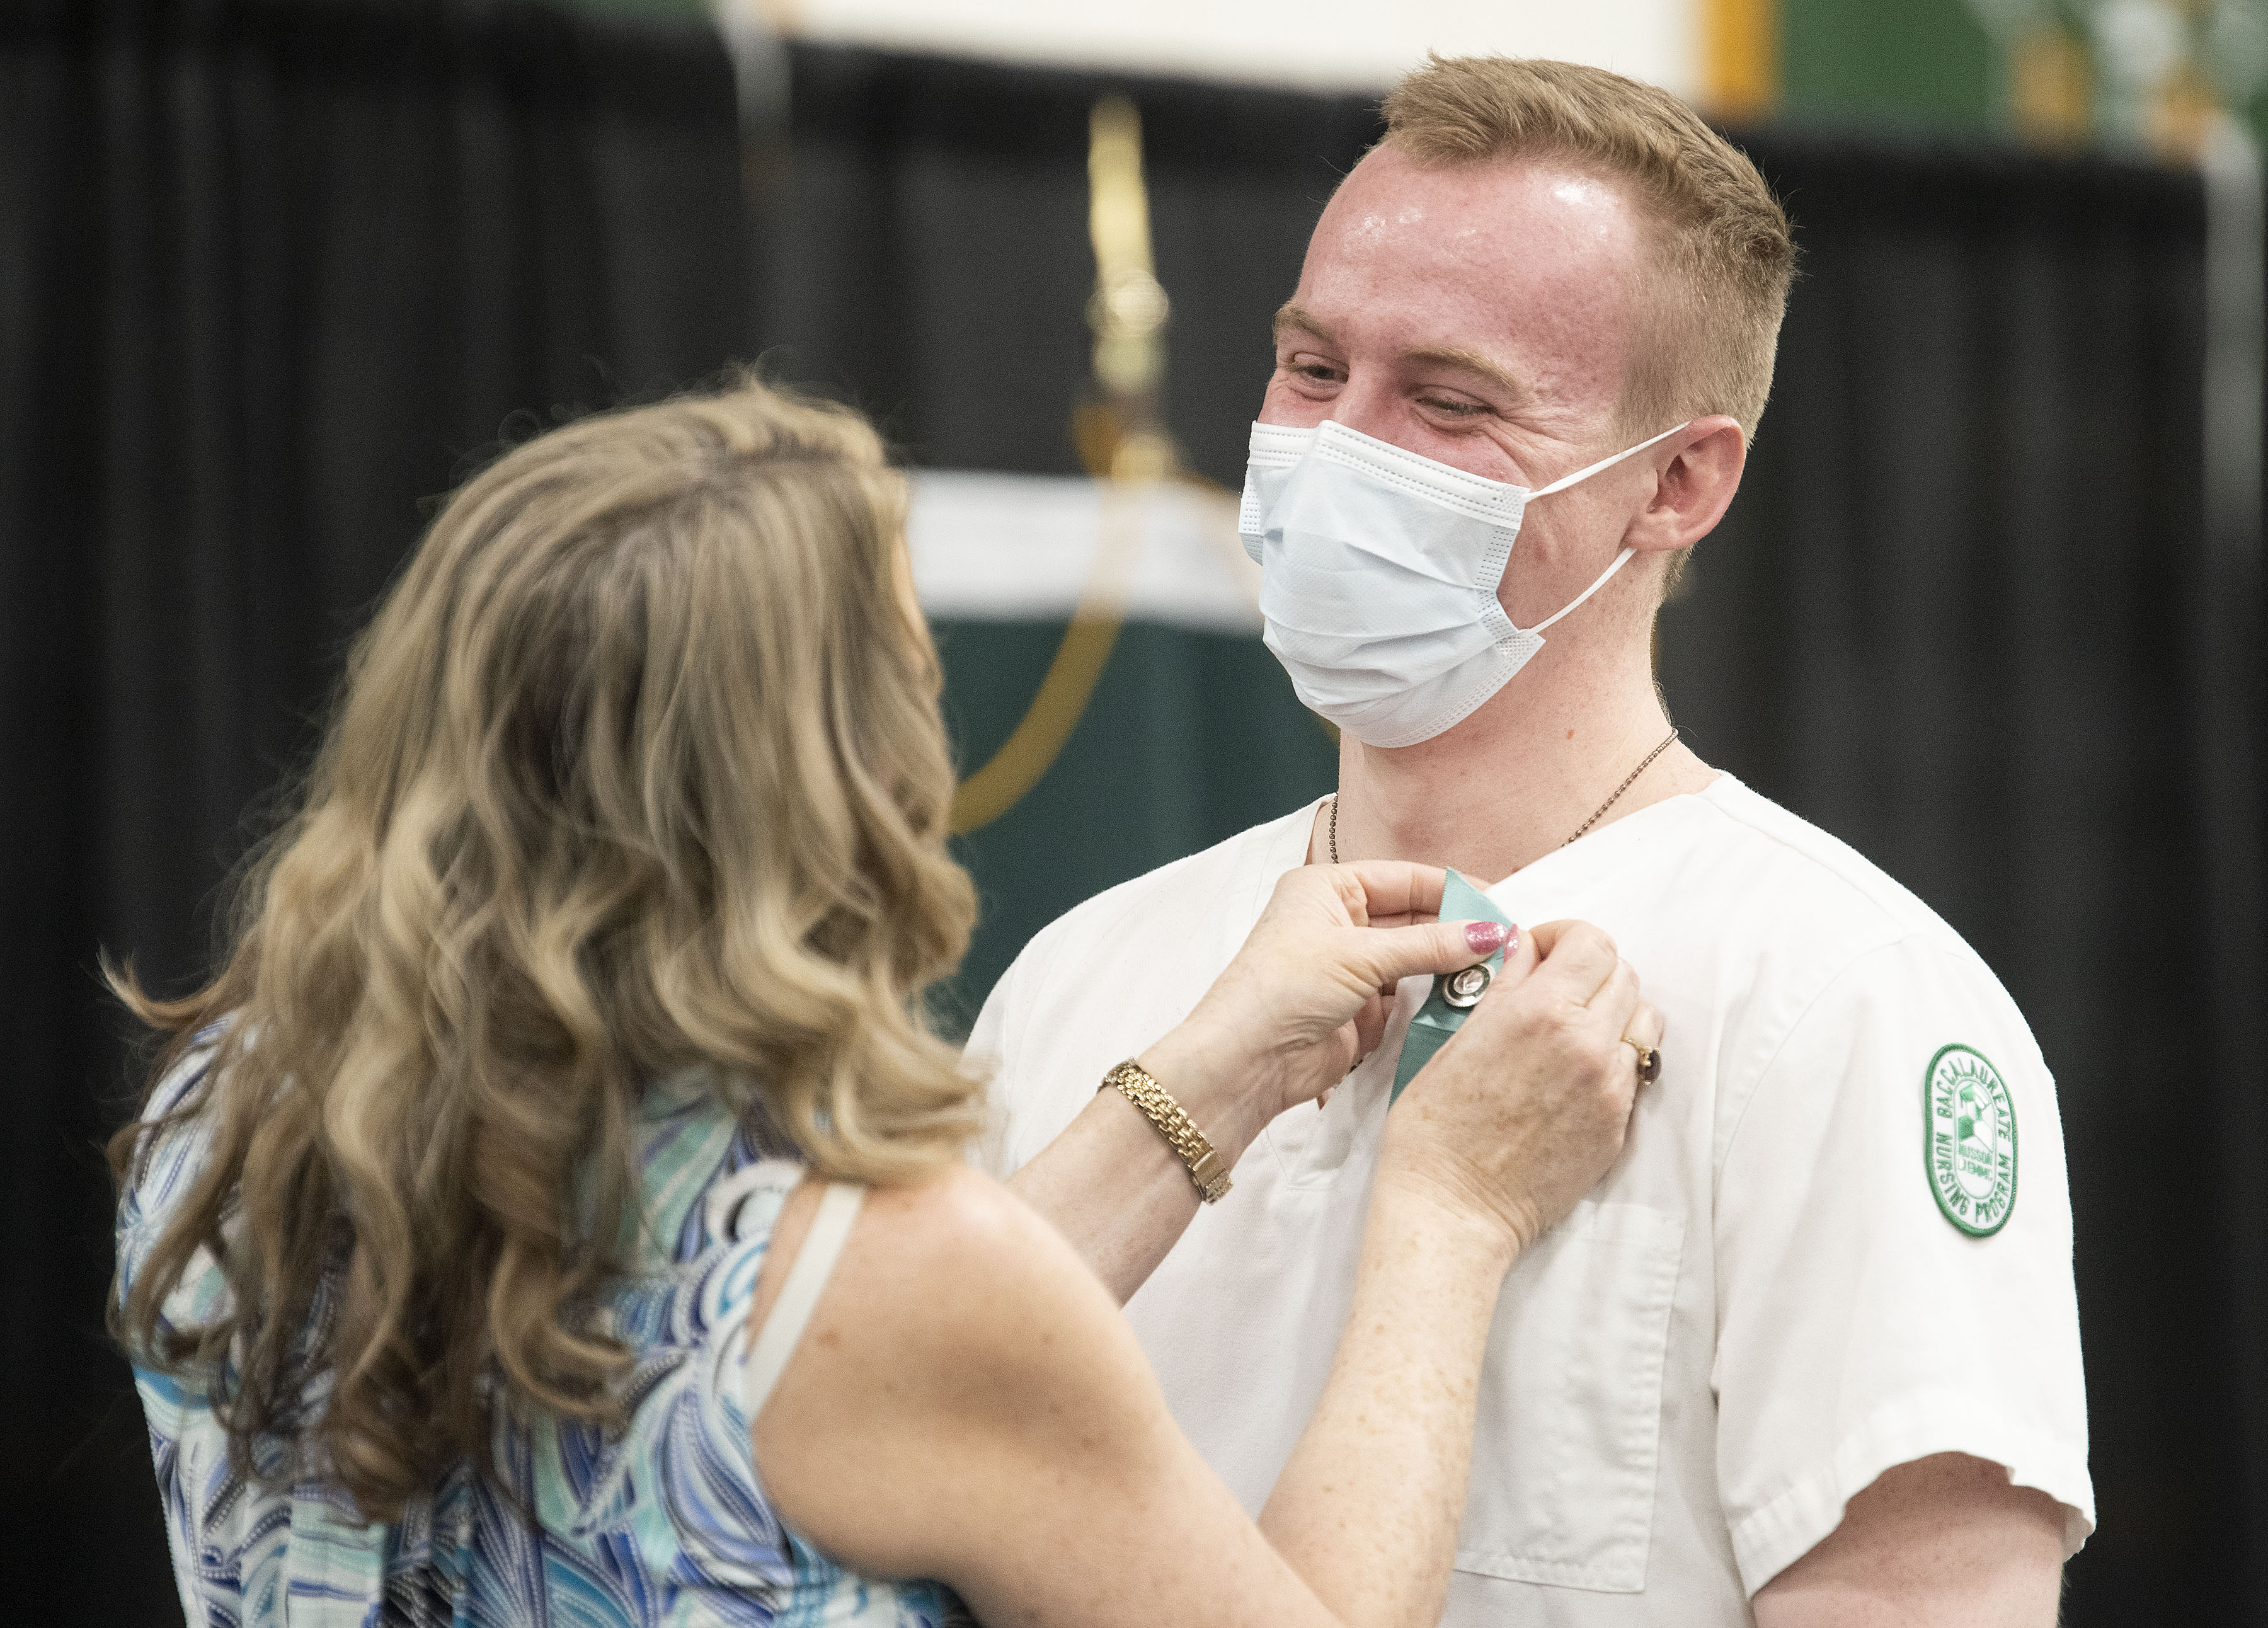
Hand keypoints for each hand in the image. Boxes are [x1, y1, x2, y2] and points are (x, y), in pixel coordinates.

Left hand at [1139, 862, 1512, 1154]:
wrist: (1247, 1061)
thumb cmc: (1285, 987)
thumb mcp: (1360, 955)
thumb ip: (1428, 945)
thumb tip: (1490, 934)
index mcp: (1328, 888)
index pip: (1404, 879)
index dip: (1451, 890)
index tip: (1499, 904)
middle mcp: (1340, 923)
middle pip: (1414, 920)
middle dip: (1456, 931)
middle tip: (1509, 942)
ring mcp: (1351, 969)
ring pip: (1416, 961)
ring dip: (1450, 968)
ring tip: (1499, 972)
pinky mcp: (1362, 1011)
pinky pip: (1410, 998)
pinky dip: (1436, 1000)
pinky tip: (1470, 1000)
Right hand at [1378, 919, 1661, 1263]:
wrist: (1453, 1208)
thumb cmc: (1434, 1127)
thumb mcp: (1455, 1038)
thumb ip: (1504, 986)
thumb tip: (1526, 948)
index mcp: (1541, 1011)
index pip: (1592, 941)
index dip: (1565, 937)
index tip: (1541, 953)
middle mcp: (1587, 1042)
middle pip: (1624, 973)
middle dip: (1589, 971)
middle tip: (1553, 990)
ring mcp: (1610, 1086)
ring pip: (1642, 1019)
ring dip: (1613, 1012)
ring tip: (1572, 1031)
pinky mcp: (1618, 1124)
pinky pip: (1635, 1069)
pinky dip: (1612, 1057)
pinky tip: (1573, 1074)